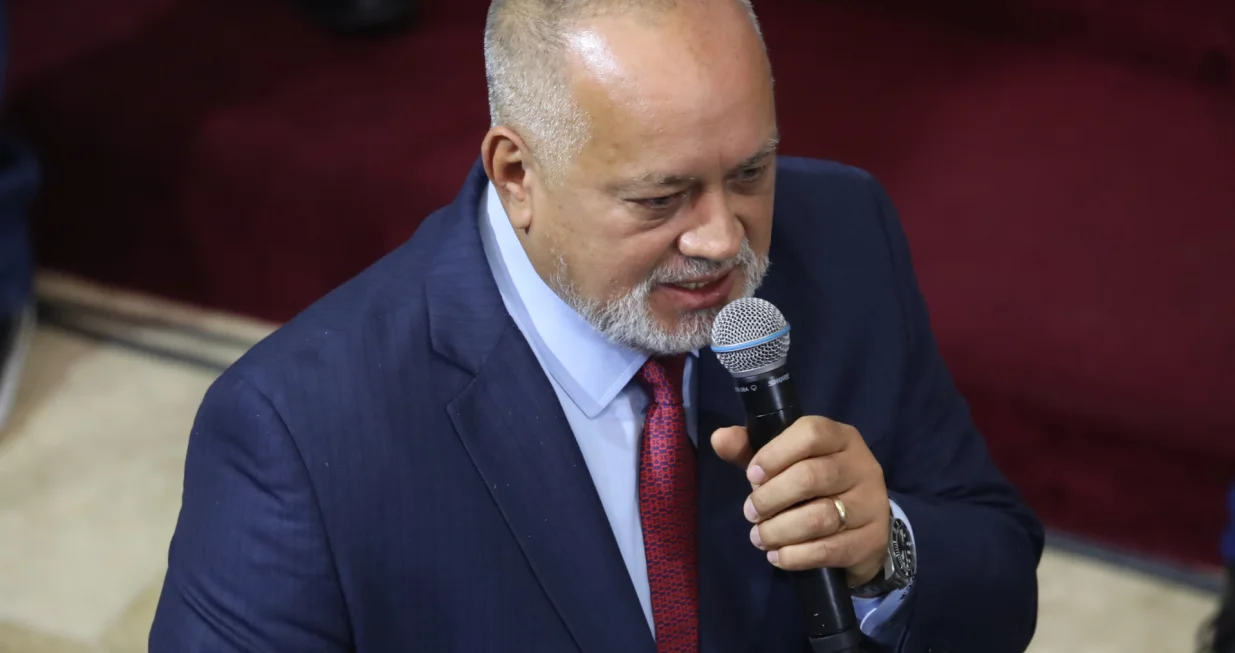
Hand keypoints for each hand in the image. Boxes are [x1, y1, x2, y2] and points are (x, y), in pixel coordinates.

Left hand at [712, 416, 889, 586]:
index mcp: (840, 437)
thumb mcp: (786, 463)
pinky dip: (796, 556)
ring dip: (779, 530)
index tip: (752, 476)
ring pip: (819, 517)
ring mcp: (871, 504)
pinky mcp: (871, 540)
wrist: (863, 528)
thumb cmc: (816, 487)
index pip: (810, 433)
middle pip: (811, 477)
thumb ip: (751, 450)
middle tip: (750, 513)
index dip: (775, 454)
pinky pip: (829, 550)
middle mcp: (861, 466)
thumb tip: (719, 438)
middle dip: (770, 498)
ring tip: (760, 537)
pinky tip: (778, 556)